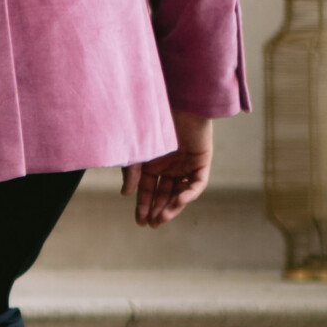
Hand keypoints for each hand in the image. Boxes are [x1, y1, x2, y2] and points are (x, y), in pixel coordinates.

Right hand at [123, 112, 213, 227]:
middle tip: (152, 224)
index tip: (140, 222)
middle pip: (164, 194)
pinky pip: (197, 183)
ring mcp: (186, 164)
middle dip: (158, 210)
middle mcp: (169, 166)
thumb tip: (125, 195)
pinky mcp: (201, 161)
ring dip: (172, 206)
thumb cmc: (150, 123)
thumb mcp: (136, 152)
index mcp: (152, 163)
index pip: (148, 190)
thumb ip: (131, 173)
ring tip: (162, 218)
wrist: (174, 101)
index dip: (144, 206)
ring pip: (180, 192)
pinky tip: (178, 202)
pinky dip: (189, 194)